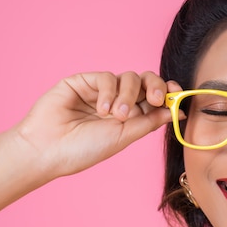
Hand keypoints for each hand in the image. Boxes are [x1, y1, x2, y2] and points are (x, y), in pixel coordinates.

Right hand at [12, 71, 175, 178]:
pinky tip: (101, 109)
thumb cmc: (84, 150)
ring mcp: (101, 91)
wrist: (48, 150)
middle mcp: (118, 101)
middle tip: (156, 100)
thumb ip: (150, 121)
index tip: (177, 95)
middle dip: (155, 87)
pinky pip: (106, 77)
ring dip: (128, 95)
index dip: (168, 93)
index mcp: (131, 117)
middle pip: (146, 82)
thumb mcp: (124, 137)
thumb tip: (178, 111)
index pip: (155, 98)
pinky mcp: (83, 81)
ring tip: (117, 115)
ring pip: (128, 78)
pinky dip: (108, 92)